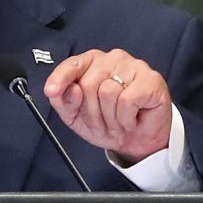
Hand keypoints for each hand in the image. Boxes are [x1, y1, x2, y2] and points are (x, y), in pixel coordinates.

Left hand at [42, 49, 171, 165]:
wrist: (137, 142)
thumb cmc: (110, 124)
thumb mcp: (76, 117)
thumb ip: (64, 102)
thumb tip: (67, 90)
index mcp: (92, 64)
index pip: (73, 64)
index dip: (61, 78)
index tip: (52, 90)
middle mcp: (112, 60)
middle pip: (88, 83)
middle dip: (93, 112)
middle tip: (104, 121)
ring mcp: (133, 66)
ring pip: (108, 91)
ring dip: (111, 117)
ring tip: (119, 120)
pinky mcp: (151, 79)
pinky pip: (127, 100)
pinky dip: (126, 118)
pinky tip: (132, 118)